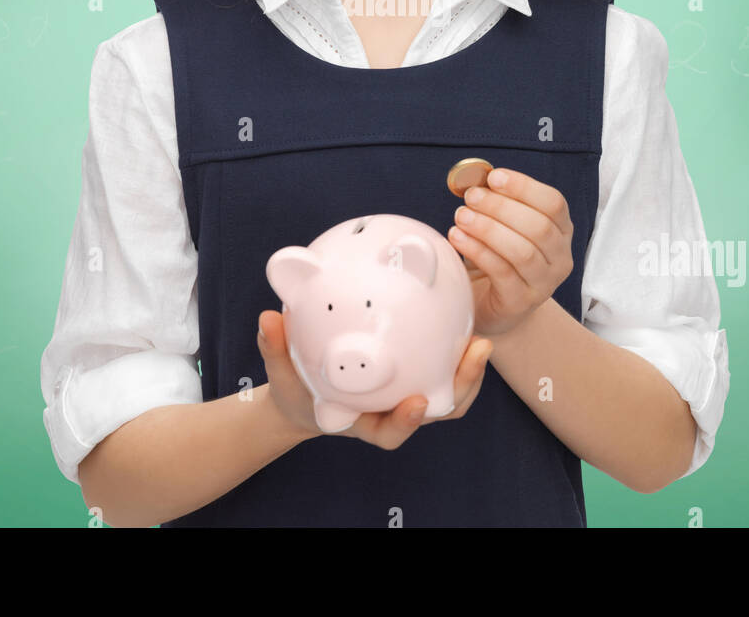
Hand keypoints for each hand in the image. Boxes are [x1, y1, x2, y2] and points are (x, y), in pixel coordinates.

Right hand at [256, 310, 492, 449]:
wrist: (305, 399)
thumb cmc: (295, 389)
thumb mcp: (280, 373)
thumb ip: (275, 348)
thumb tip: (268, 318)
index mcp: (361, 421)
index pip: (387, 432)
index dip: (405, 423)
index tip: (417, 404)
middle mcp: (391, 412)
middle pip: (435, 412)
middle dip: (461, 388)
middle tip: (476, 351)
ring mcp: (407, 397)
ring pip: (448, 394)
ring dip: (469, 372)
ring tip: (481, 338)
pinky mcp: (415, 378)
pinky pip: (441, 368)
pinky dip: (454, 351)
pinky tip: (461, 315)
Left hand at [448, 167, 574, 336]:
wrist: (494, 308)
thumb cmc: (498, 258)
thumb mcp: (502, 227)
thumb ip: (494, 202)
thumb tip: (472, 177)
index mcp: (561, 232)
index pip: (554, 204)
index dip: (524, 187)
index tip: (494, 177)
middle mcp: (560, 258)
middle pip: (539, 226)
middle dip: (501, 207)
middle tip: (470, 197)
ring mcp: (544, 284)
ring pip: (522, 251)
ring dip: (488, 228)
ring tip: (461, 216)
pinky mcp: (521, 302)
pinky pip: (501, 272)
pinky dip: (478, 250)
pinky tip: (458, 237)